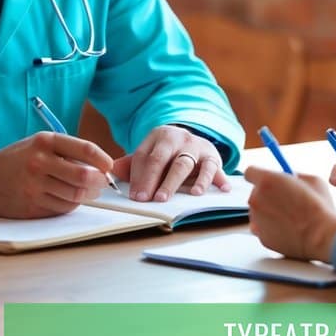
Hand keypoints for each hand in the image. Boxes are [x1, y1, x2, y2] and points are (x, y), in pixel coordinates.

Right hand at [0, 132, 114, 217]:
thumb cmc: (18, 159)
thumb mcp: (40, 144)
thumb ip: (67, 151)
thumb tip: (100, 165)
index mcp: (45, 142)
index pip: (85, 149)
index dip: (103, 159)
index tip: (109, 166)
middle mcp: (40, 163)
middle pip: (84, 176)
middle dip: (99, 181)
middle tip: (102, 182)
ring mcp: (35, 186)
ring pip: (76, 195)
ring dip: (88, 195)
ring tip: (89, 191)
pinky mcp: (32, 206)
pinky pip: (63, 208)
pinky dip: (71, 204)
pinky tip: (68, 198)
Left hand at [110, 125, 228, 201]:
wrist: (191, 140)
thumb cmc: (166, 153)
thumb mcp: (150, 153)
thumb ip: (132, 165)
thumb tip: (113, 172)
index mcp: (157, 136)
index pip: (144, 156)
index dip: (139, 177)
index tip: (136, 197)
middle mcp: (177, 139)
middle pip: (164, 159)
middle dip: (159, 180)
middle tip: (155, 199)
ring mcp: (195, 147)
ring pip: (186, 163)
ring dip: (185, 180)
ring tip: (188, 194)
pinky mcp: (212, 156)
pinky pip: (215, 168)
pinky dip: (219, 179)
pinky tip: (222, 189)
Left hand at [244, 167, 335, 261]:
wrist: (322, 237)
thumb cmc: (319, 208)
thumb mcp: (312, 180)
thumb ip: (294, 176)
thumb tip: (290, 178)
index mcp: (267, 181)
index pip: (250, 172)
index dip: (260, 176)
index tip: (268, 180)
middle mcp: (257, 199)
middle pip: (255, 193)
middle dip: (268, 196)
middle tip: (286, 201)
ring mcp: (257, 220)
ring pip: (258, 212)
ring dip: (270, 213)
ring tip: (290, 218)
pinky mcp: (261, 237)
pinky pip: (263, 229)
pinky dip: (272, 228)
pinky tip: (289, 229)